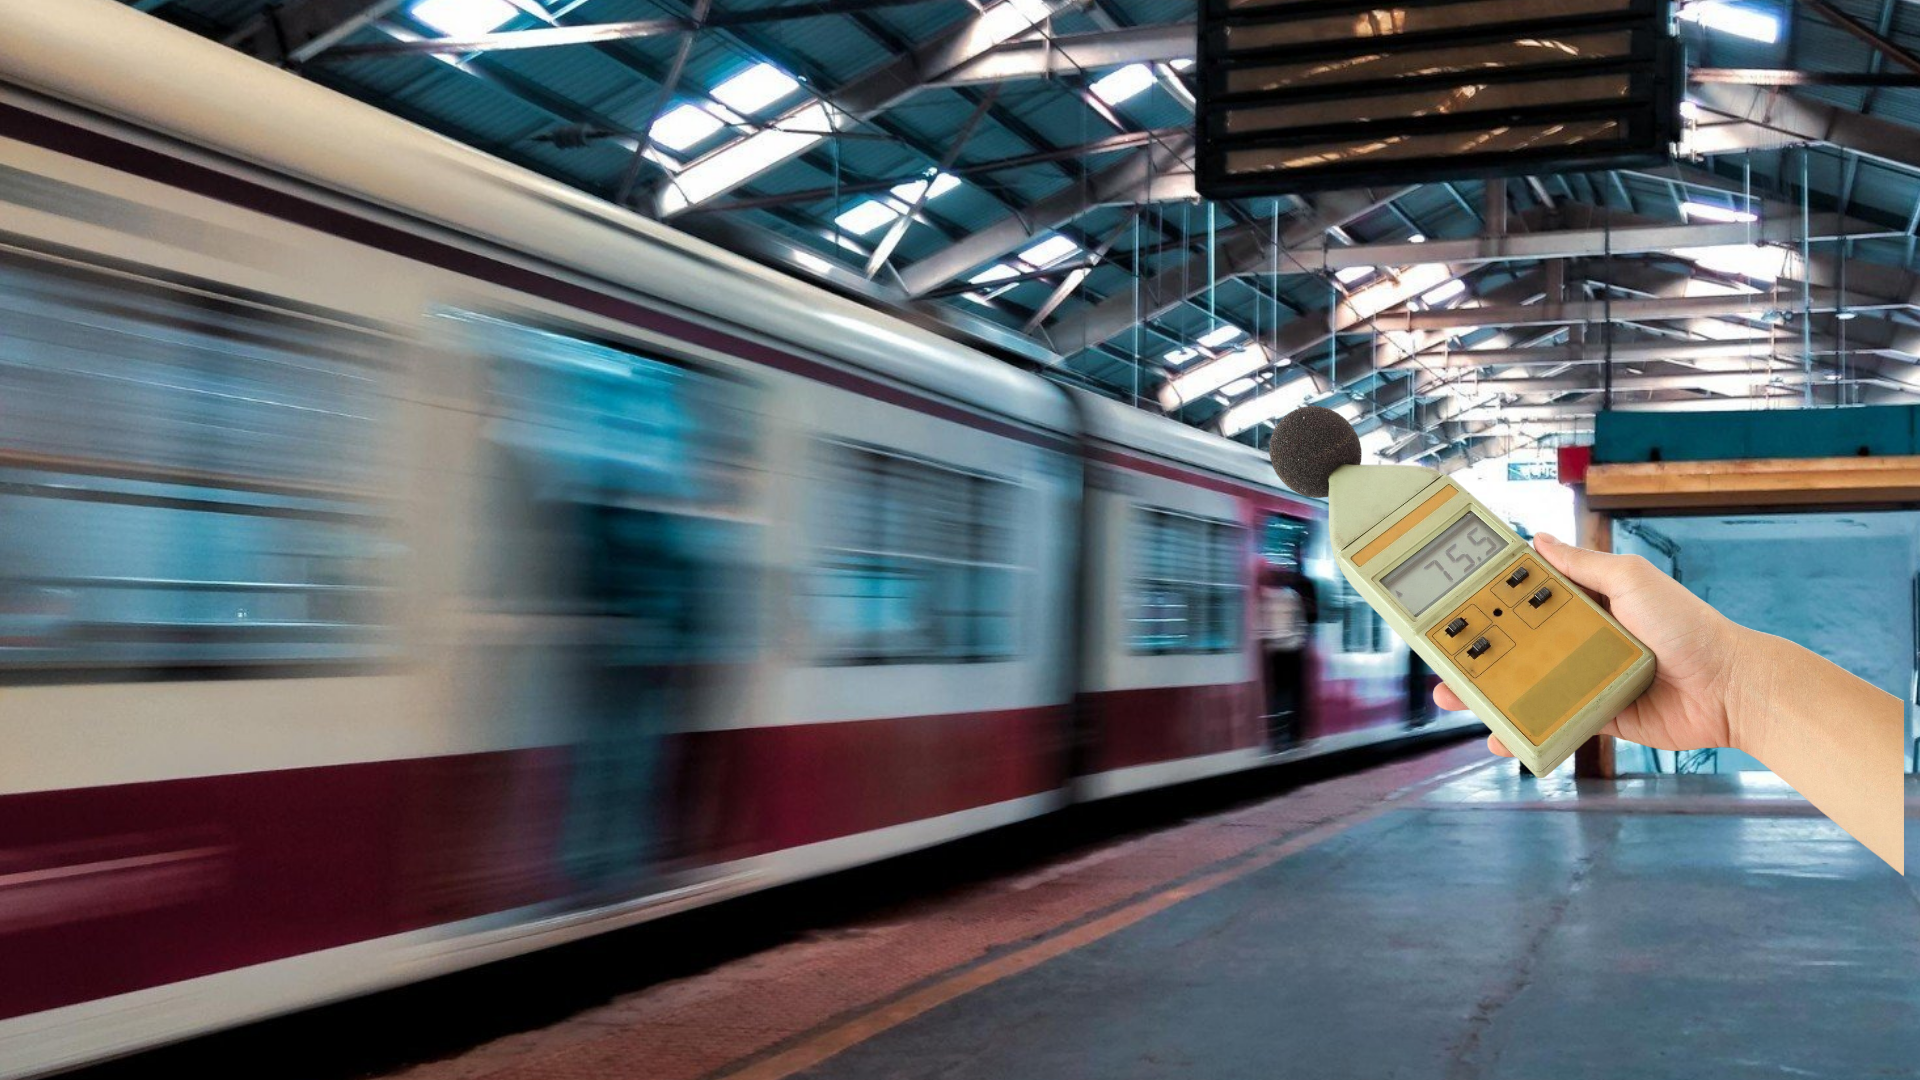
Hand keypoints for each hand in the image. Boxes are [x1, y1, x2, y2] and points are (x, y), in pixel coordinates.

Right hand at [1433, 533, 1754, 758]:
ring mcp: (1588, 680)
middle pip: (1517, 646)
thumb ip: (1584, 565)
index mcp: (1588, 604)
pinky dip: (1525, 732)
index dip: (1491, 601)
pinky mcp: (1599, 716)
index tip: (1454, 603)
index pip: (1528, 599)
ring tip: (1453, 698)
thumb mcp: (1633, 580)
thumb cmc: (1689, 627)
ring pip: (1527, 687)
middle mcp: (1583, 641)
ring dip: (1488, 694)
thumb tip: (1538, 540)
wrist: (1731, 688)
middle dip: (1476, 652)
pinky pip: (1554, 723)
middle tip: (1441, 658)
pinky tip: (1499, 737)